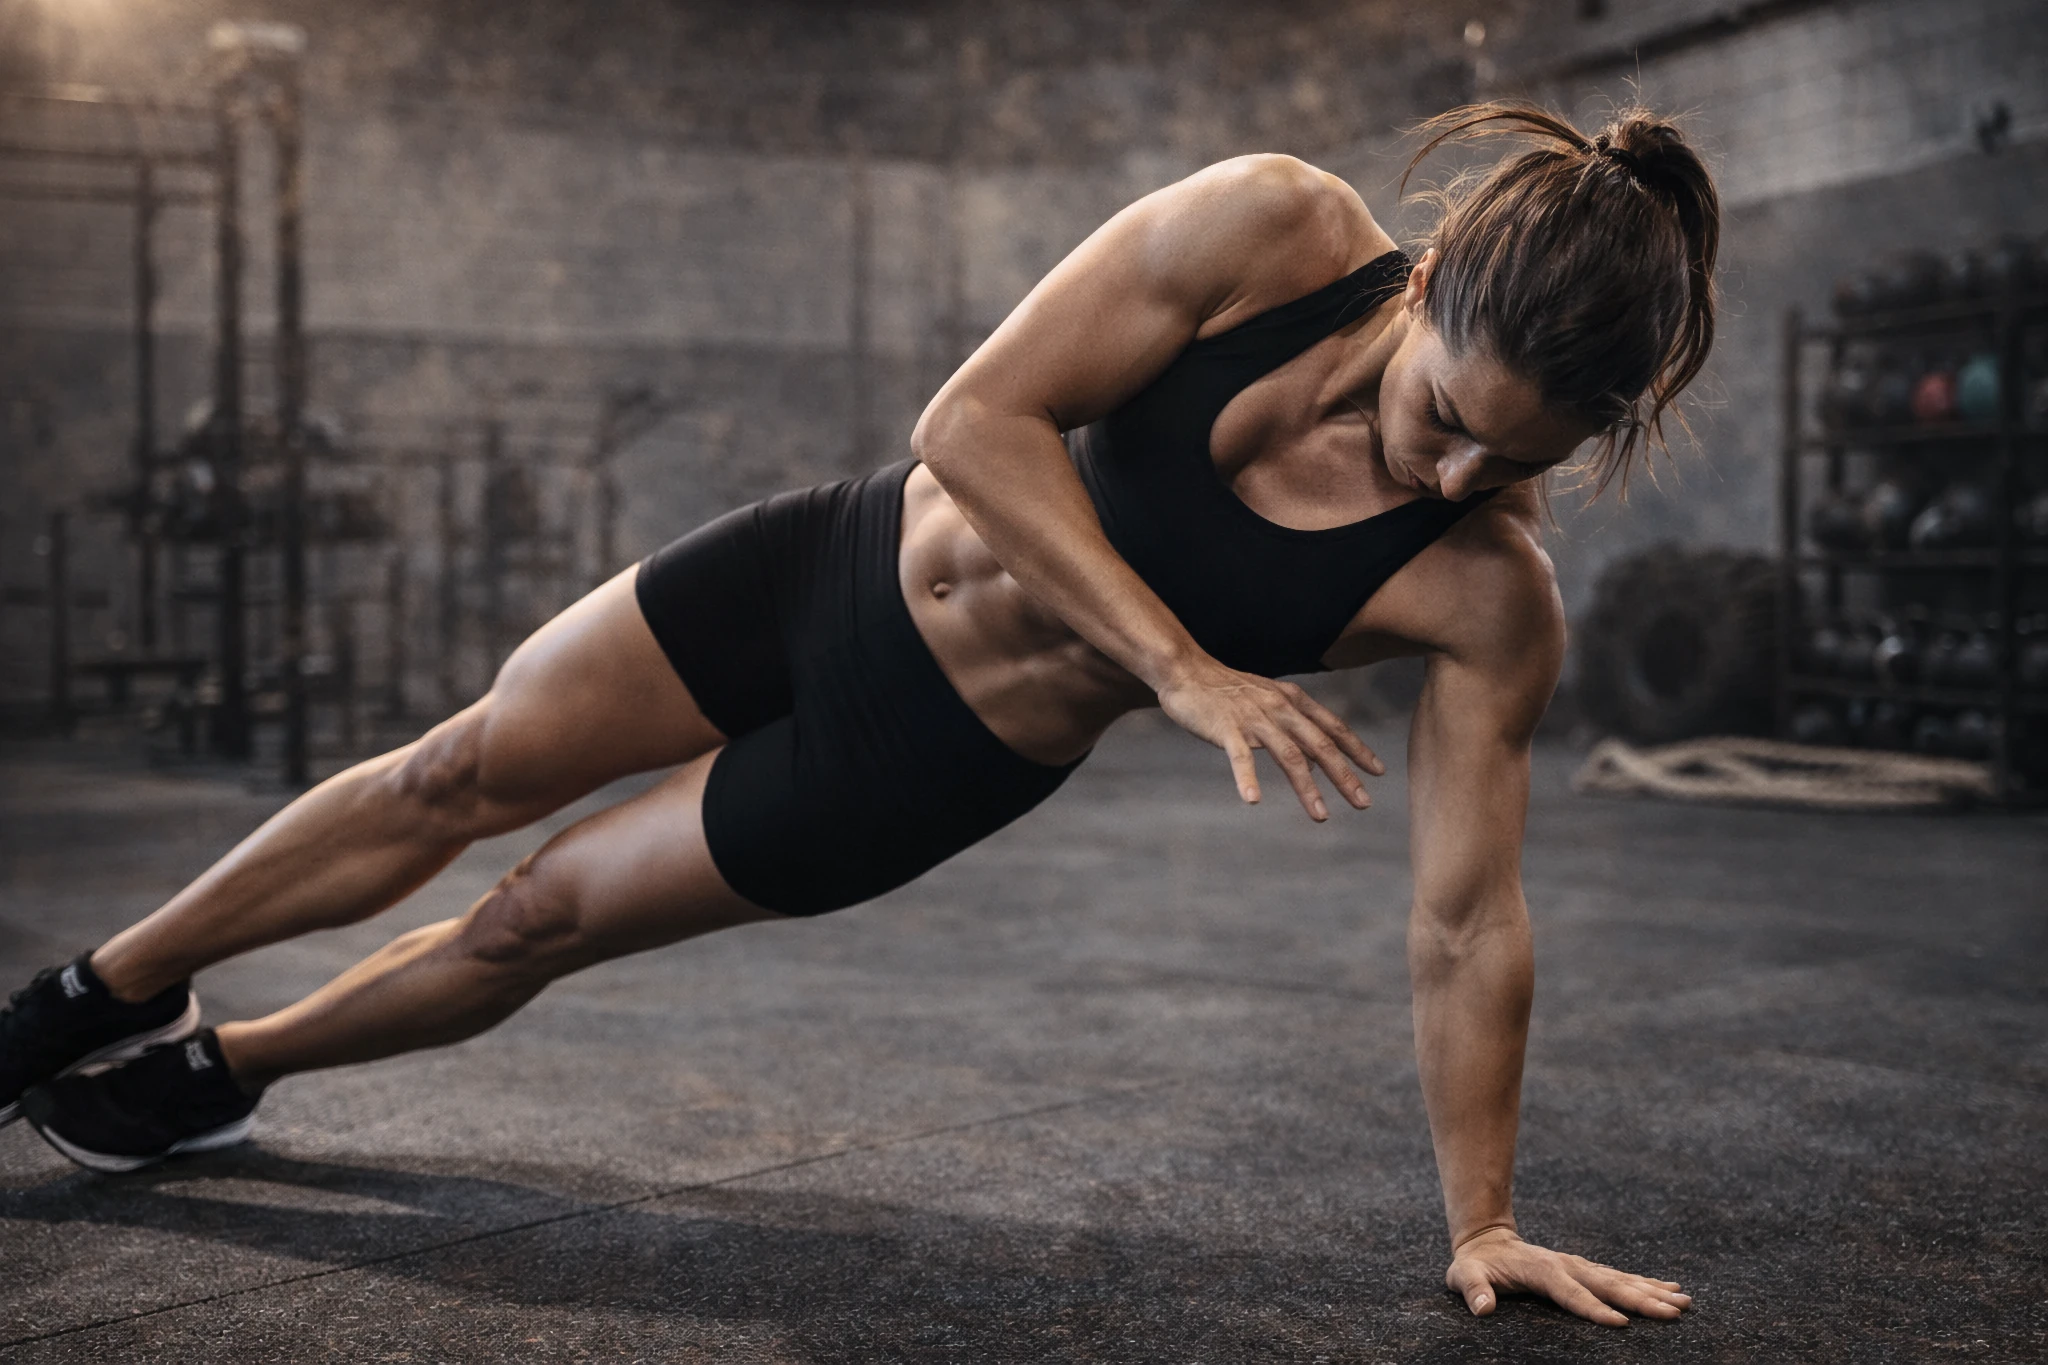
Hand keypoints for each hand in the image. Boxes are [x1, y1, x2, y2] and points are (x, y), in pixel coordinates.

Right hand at [1154, 656, 1382, 819]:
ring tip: (1321, 816)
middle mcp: (1280, 708)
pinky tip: (1253, 800)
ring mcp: (1254, 718)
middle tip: (1364, 802)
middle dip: (1345, 776)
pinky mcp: (1226, 728)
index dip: (1357, 750)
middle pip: (1320, 746)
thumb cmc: (1226, 689)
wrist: (1186, 669)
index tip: (1378, 772)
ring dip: (1307, 788)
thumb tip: (1315, 758)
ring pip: (1289, 756)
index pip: (1333, 728)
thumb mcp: (1268, 700)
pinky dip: (1247, 779)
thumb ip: (1293, 724)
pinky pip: (1239, 757)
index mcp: (1292, 700)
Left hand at [1446, 1228, 1690, 1326]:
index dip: (1593, 1308)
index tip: (1620, 1323)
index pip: (1570, 1292)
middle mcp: (1567, 1265)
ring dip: (1652, 1291)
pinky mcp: (1586, 1270)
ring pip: (1621, 1280)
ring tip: (1684, 1302)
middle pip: (1607, 1285)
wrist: (1486, 1240)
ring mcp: (1579, 1266)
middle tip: (1674, 1312)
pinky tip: (1671, 1290)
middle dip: (1641, 1300)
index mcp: (1541, 1270)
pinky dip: (1647, 1283)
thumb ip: (1472, 1290)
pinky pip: (1620, 1278)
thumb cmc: (1474, 1264)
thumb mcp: (1463, 1276)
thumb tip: (1483, 1308)